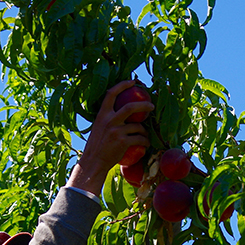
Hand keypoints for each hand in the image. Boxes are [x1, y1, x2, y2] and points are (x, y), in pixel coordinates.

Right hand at [67, 80, 153, 195]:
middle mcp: (109, 120)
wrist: (93, 162)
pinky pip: (139, 139)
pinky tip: (146, 144)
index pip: (111, 94)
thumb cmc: (97, 145)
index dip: (122, 85)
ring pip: (138, 126)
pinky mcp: (122, 142)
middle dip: (144, 105)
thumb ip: (108, 119)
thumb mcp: (98, 127)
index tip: (132, 81)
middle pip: (130, 107)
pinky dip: (145, 141)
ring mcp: (116, 131)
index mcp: (102, 114)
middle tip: (151, 106)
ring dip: (145, 131)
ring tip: (147, 135)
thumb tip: (122, 113)